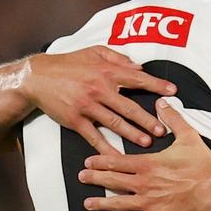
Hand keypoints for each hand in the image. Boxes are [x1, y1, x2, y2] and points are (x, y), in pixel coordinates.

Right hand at [27, 46, 175, 153]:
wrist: (38, 77)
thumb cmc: (68, 64)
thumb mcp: (94, 52)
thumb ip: (118, 58)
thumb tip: (139, 66)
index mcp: (106, 72)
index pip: (137, 78)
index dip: (156, 85)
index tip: (173, 92)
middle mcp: (99, 89)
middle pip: (129, 107)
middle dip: (148, 119)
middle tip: (162, 130)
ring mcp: (87, 106)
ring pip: (115, 123)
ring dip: (132, 134)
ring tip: (146, 143)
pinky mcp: (76, 120)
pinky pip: (94, 137)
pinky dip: (106, 148)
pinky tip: (117, 157)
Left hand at [79, 99, 210, 210]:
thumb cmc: (204, 167)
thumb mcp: (188, 136)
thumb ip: (172, 119)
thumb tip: (163, 104)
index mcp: (149, 164)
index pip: (117, 162)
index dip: (100, 162)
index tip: (89, 162)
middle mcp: (144, 183)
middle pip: (112, 180)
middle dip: (94, 179)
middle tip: (82, 178)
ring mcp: (148, 202)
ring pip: (117, 202)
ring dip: (100, 202)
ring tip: (88, 202)